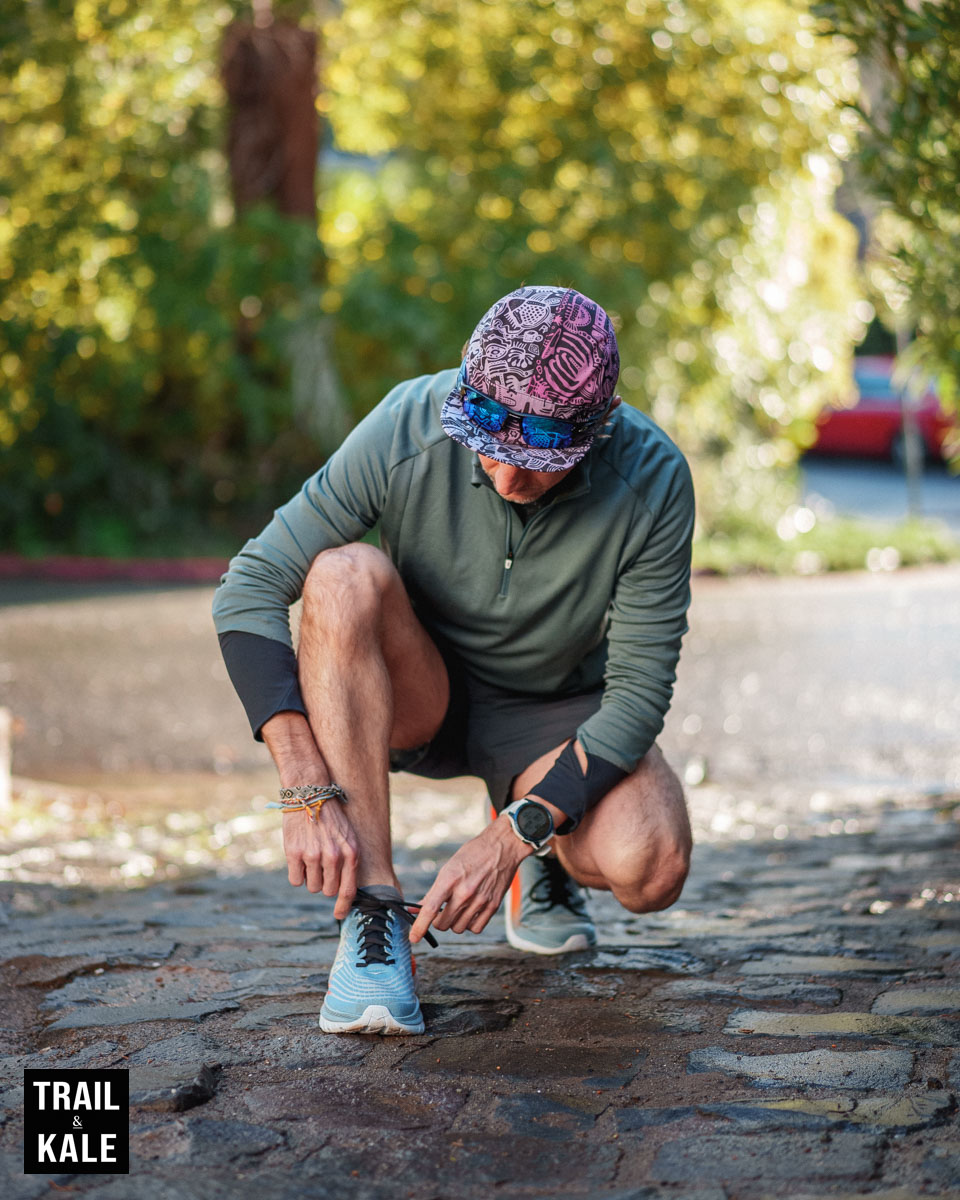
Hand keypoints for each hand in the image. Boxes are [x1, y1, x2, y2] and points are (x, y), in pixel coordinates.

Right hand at [283, 800, 358, 919]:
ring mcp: (314, 855)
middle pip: (328, 891)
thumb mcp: (348, 837)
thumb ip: (348, 862)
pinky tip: (299, 857)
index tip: (339, 915)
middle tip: (321, 867)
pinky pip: (296, 880)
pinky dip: (297, 873)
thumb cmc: (330, 818)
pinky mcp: (295, 853)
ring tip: (310, 856)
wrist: (310, 794)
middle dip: (324, 883)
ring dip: (310, 877)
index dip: (344, 906)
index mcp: (351, 853)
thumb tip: (344, 892)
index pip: (349, 890)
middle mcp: (334, 856)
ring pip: (312, 887)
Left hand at [409, 818, 530, 942]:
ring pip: (458, 928)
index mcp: (450, 879)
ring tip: (459, 908)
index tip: (413, 938)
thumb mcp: (449, 868)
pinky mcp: (493, 906)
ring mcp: (480, 900)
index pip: (430, 909)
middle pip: (442, 924)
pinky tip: (471, 912)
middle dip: (438, 921)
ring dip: (455, 923)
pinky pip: (476, 928)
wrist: (502, 846)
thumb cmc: (473, 854)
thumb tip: (417, 909)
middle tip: (442, 911)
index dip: (419, 926)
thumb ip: (434, 892)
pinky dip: (470, 924)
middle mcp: (465, 892)